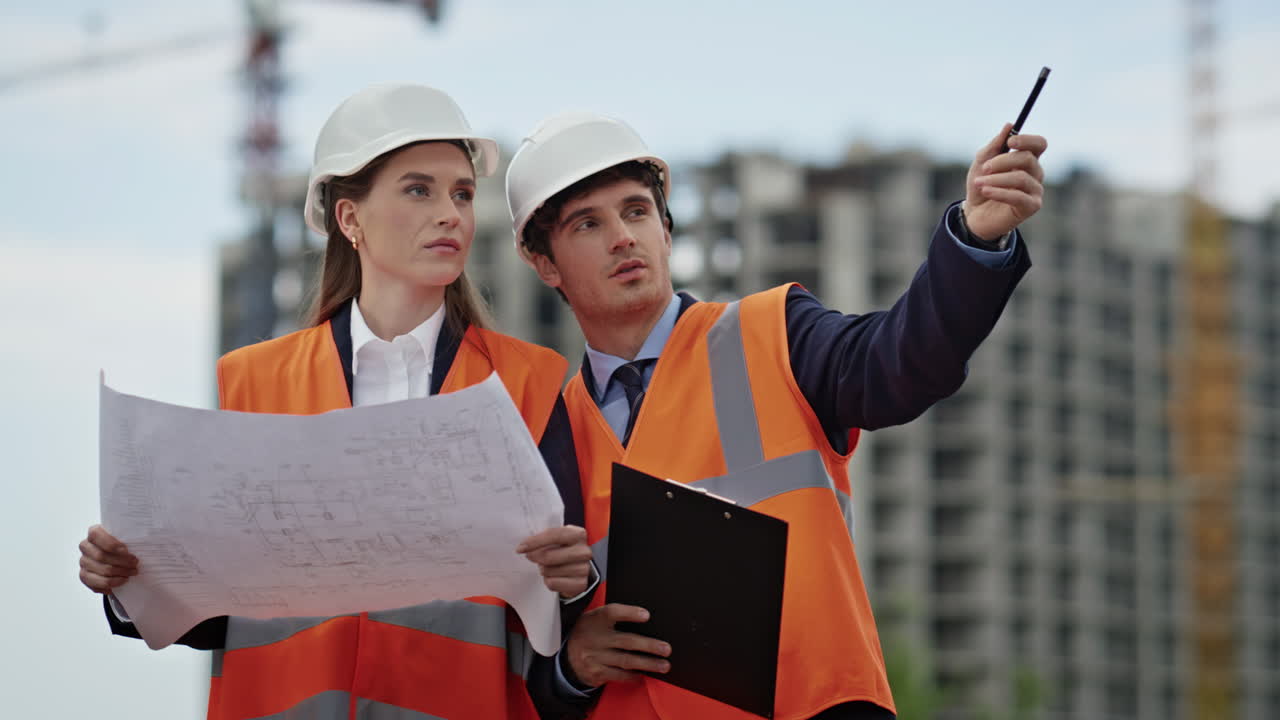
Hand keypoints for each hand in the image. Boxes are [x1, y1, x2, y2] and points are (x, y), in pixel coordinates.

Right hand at [79, 524, 137, 593]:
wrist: (116, 557)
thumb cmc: (124, 544)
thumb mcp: (129, 536)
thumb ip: (136, 533)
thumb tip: (158, 532)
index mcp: (94, 532)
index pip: (96, 535)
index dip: (112, 544)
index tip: (128, 551)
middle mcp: (86, 546)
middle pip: (101, 556)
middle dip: (121, 562)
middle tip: (136, 565)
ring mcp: (83, 561)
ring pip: (101, 570)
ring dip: (119, 574)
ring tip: (132, 574)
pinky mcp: (84, 575)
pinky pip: (95, 583)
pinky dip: (110, 584)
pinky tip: (121, 582)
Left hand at [516, 525, 591, 598]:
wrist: (578, 568)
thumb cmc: (563, 550)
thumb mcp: (557, 539)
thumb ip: (544, 538)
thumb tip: (524, 546)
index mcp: (578, 534)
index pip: (554, 535)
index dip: (535, 541)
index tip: (520, 548)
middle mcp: (584, 551)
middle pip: (549, 556)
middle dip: (535, 557)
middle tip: (530, 556)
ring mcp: (584, 568)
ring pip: (549, 571)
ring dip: (543, 570)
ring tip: (548, 567)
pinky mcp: (580, 584)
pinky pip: (553, 583)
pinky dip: (548, 581)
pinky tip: (554, 576)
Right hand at [565, 603, 670, 686]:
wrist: (566, 655)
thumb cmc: (589, 632)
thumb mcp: (595, 619)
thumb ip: (615, 617)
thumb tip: (646, 618)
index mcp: (596, 620)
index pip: (612, 612)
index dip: (629, 613)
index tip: (646, 615)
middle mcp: (595, 638)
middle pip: (626, 641)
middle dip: (649, 646)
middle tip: (666, 648)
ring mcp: (595, 657)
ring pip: (626, 661)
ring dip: (648, 664)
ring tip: (663, 665)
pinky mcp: (596, 673)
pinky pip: (619, 675)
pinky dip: (634, 676)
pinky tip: (644, 674)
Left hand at [964, 123, 1047, 241]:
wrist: (973, 213)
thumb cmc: (981, 185)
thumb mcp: (982, 163)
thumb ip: (994, 146)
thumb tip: (1009, 125)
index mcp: (1026, 159)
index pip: (1039, 144)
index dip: (1027, 140)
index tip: (1009, 142)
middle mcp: (1035, 173)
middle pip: (1028, 158)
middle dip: (1003, 161)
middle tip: (985, 167)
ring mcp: (1035, 190)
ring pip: (1021, 178)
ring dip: (996, 179)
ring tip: (978, 182)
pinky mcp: (1032, 206)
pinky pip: (1018, 196)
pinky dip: (999, 192)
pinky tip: (985, 191)